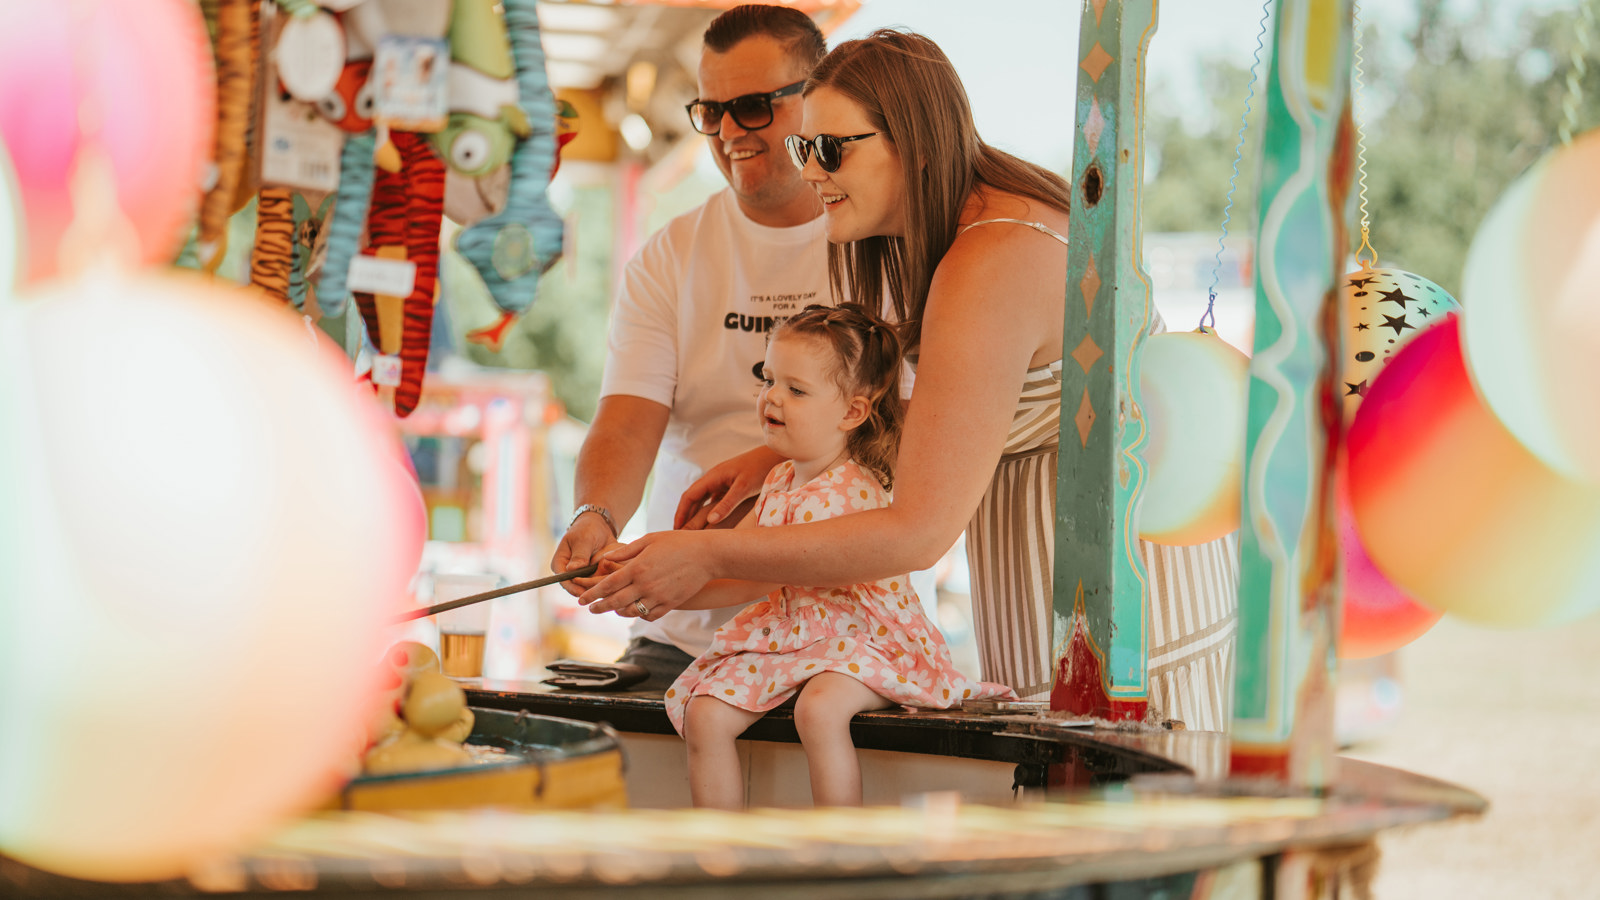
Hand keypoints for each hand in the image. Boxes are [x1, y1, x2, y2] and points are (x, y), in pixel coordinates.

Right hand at [550, 514, 616, 597]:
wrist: (599, 527)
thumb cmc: (587, 530)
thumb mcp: (583, 539)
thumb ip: (579, 555)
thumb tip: (572, 569)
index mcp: (559, 564)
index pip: (563, 580)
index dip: (573, 588)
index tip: (584, 592)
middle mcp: (568, 573)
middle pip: (576, 588)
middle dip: (588, 591)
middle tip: (601, 592)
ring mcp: (580, 576)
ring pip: (588, 588)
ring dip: (599, 589)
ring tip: (610, 589)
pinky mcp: (592, 577)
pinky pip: (598, 584)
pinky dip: (606, 583)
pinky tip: (614, 584)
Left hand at [580, 530, 715, 617]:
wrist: (707, 555)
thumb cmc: (678, 543)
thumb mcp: (650, 539)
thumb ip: (626, 551)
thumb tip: (606, 560)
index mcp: (637, 568)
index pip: (607, 586)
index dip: (592, 594)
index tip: (582, 600)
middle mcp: (645, 585)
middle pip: (614, 602)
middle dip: (599, 607)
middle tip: (591, 609)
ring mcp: (658, 597)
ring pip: (631, 612)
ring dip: (619, 611)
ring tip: (614, 608)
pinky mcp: (670, 604)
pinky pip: (649, 616)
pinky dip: (640, 615)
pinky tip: (637, 609)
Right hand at [675, 447, 779, 528]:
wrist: (774, 455)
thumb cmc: (760, 468)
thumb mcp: (744, 488)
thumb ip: (727, 504)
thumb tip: (710, 520)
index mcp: (713, 476)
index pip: (689, 496)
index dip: (680, 513)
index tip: (676, 529)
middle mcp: (714, 478)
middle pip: (692, 498)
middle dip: (684, 515)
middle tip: (679, 535)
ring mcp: (721, 481)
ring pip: (702, 500)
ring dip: (694, 513)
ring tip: (690, 531)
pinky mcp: (729, 485)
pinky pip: (713, 500)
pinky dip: (707, 511)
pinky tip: (709, 523)